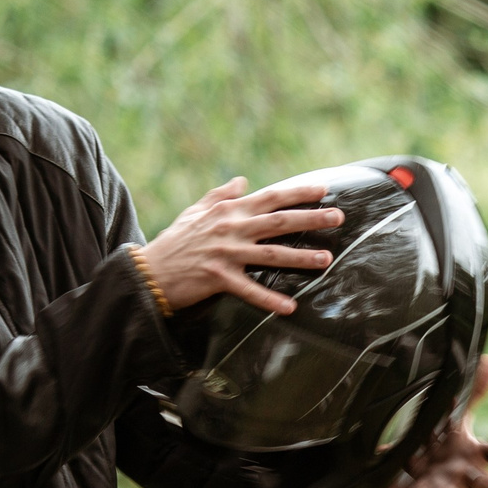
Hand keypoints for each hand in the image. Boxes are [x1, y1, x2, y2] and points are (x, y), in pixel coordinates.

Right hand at [139, 176, 343, 316]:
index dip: (298, 193)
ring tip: (326, 260)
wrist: (149, 271)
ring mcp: (226, 253)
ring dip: (300, 257)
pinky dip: (269, 299)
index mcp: (229, 211)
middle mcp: (231, 229)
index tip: (323, 190)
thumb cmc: (174, 241)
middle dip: (311, 218)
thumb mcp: (195, 211)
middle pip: (279, 221)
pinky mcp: (218, 278)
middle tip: (338, 218)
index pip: (270, 197)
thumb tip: (242, 180)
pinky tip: (289, 307)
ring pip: (271, 254)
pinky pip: (249, 290)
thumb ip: (220, 194)